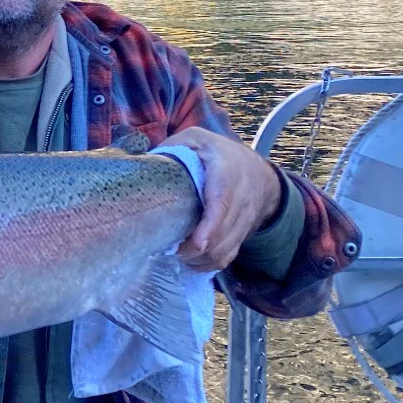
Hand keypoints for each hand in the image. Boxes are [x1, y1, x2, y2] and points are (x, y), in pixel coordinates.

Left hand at [162, 127, 282, 271]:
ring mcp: (244, 220)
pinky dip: (209, 264)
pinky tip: (191, 261)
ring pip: (225, 250)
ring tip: (177, 254)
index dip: (210, 227)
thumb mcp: (196, 139)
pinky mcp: (242, 235)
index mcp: (226, 172)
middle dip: (195, 249)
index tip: (195, 244)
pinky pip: (228, 257)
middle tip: (170, 248)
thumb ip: (173, 146)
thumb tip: (142, 162)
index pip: (222, 203)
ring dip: (200, 259)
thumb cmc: (218, 153)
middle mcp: (241, 199)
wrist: (260, 173)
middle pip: (221, 235)